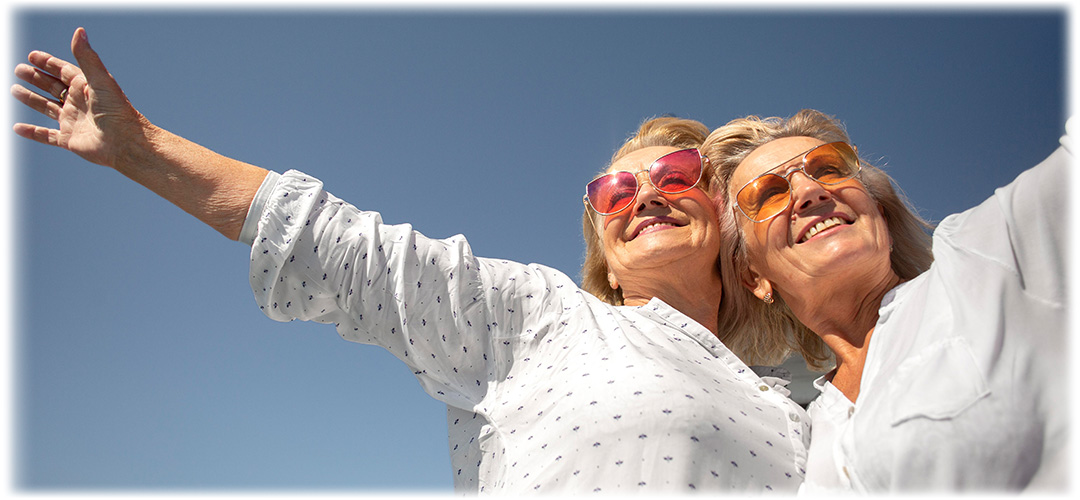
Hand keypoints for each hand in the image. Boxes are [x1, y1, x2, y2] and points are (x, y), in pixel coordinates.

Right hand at [11, 27, 145, 167]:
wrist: (125, 142)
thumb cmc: (117, 110)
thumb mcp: (100, 80)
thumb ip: (87, 57)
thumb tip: (79, 31)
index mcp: (87, 87)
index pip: (64, 71)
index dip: (48, 63)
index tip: (32, 55)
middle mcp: (79, 103)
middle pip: (54, 87)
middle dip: (36, 78)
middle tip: (19, 69)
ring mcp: (73, 121)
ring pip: (47, 108)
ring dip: (32, 99)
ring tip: (14, 89)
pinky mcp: (69, 139)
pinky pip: (46, 136)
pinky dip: (32, 132)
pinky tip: (17, 128)